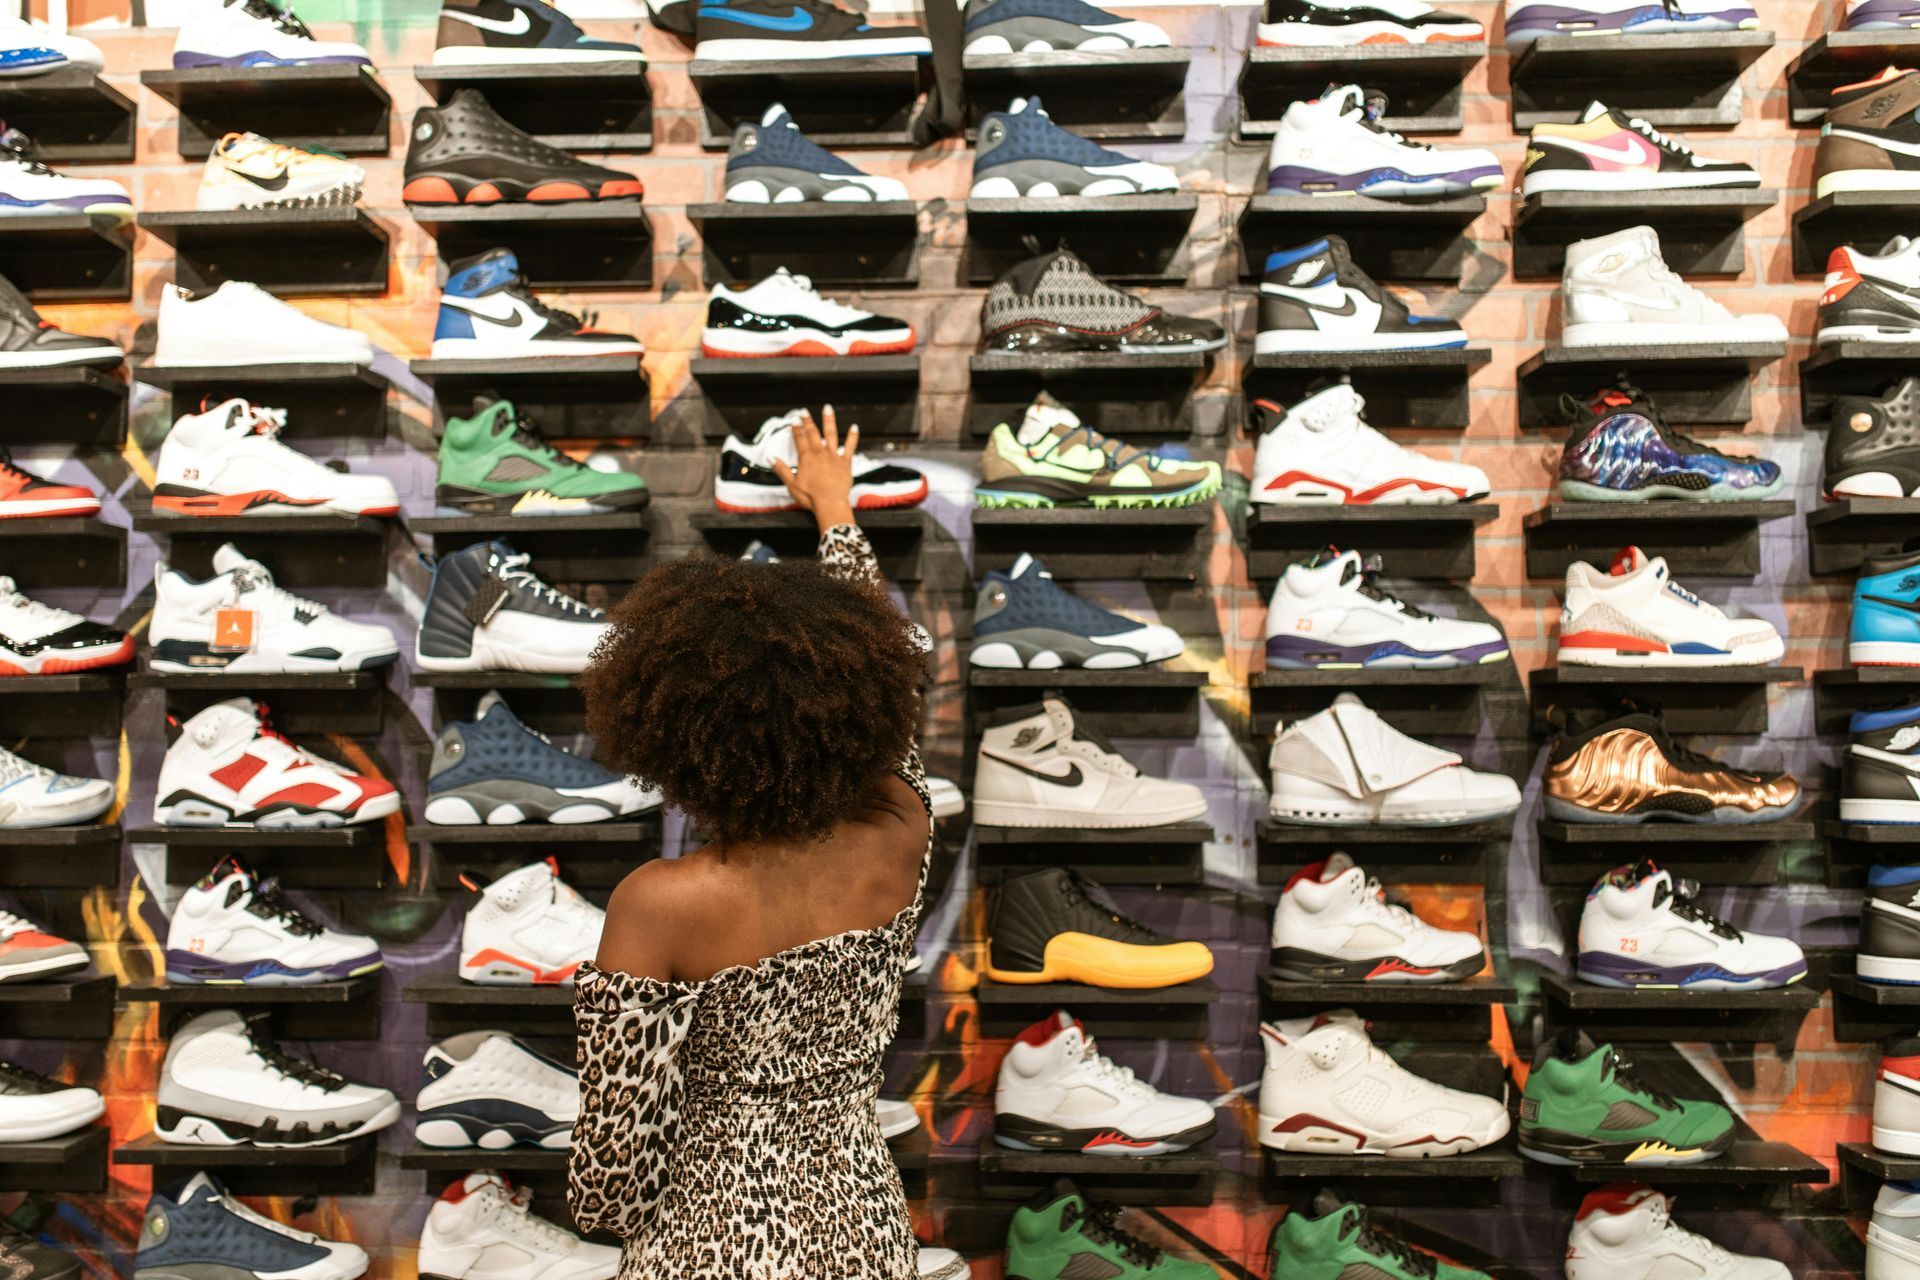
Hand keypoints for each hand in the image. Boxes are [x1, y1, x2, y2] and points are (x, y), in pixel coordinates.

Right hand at [771, 406, 858, 531]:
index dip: (796, 429)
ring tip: (827, 409)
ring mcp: (833, 456)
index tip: (794, 420)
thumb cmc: (810, 496)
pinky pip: (850, 447)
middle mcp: (819, 453)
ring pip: (831, 434)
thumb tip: (771, 459)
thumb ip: (781, 470)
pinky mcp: (845, 462)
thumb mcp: (791, 484)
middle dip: (808, 421)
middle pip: (813, 433)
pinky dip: (852, 436)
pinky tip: (854, 427)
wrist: (830, 503)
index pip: (799, 439)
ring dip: (829, 420)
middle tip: (804, 412)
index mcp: (806, 458)